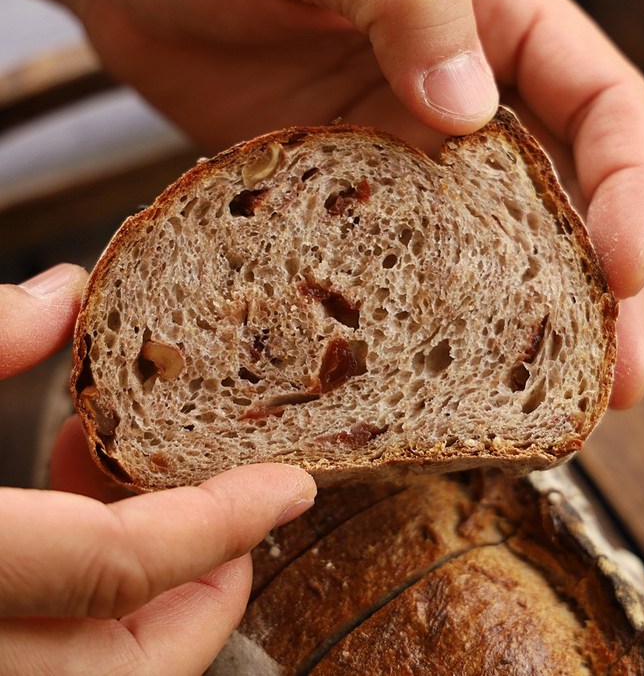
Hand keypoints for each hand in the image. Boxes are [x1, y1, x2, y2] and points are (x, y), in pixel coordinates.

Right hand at [0, 265, 316, 674]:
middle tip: (231, 510)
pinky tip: (75, 521)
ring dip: (149, 593)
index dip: (221, 520)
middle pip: (131, 662)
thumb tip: (63, 295)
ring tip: (143, 495)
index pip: (122, 564)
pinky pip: (59, 660)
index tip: (295, 485)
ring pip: (100, 674)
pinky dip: (90, 608)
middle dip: (207, 586)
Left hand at [16, 0, 643, 407]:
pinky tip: (432, 370)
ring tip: (543, 408)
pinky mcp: (345, 199)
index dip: (624, 191)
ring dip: (518, 325)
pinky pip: (398, 264)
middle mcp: (459, 100)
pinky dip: (423, 316)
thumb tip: (467, 109)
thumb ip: (410, 0)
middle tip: (612, 380)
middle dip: (589, 293)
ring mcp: (401, 157)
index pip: (599, 108)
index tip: (623, 268)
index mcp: (491, 25)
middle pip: (556, 203)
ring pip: (485, 249)